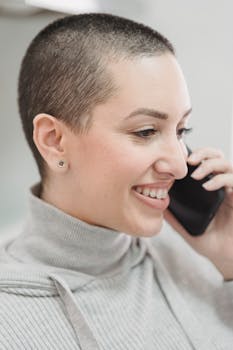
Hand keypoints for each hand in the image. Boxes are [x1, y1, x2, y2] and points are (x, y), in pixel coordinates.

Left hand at [164, 147, 232, 279]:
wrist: (224, 257)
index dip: (195, 155)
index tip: (180, 160)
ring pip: (226, 164)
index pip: (204, 161)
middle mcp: (221, 185)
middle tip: (189, 160)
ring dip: (210, 164)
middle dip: (203, 152)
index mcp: (208, 188)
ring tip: (197, 175)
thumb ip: (174, 214)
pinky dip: (220, 179)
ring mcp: (231, 191)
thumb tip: (156, 203)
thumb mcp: (185, 225)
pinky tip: (208, 186)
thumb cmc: (207, 240)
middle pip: (217, 156)